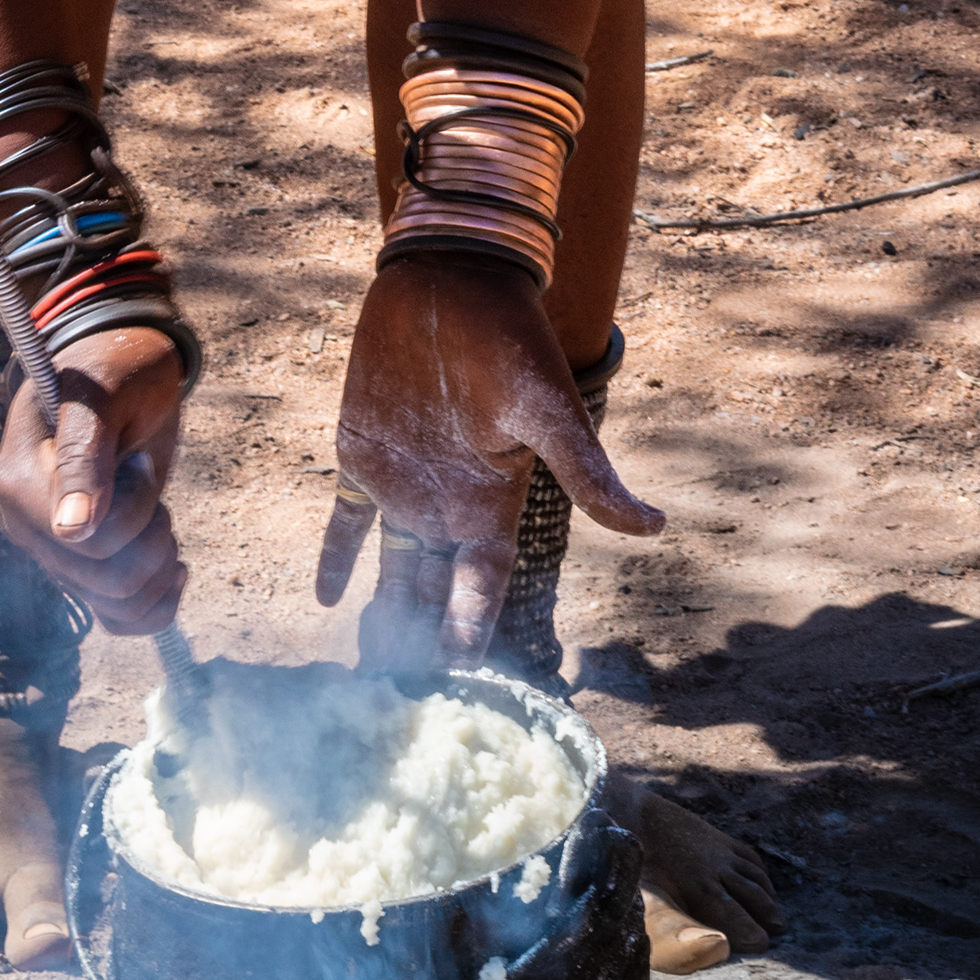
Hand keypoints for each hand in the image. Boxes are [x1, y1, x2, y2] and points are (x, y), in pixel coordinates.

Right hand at [0, 325, 185, 633]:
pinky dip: (155, 604)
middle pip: (107, 580)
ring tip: (159, 514)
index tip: (134, 459)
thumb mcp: (104, 395)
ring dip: (158, 566)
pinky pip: (118, 618)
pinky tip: (173, 564)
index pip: (86, 542)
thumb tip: (71, 531)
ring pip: (117, 607)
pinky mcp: (81, 565)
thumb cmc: (114, 368)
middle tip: (147, 478)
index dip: (133, 508)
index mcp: (18, 483)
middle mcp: (26, 526)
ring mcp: (52, 551)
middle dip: (151, 536)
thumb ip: (85, 456)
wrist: (123, 370)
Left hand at [315, 254, 663, 669]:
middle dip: (420, 641)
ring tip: (364, 670)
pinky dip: (336, 557)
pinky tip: (324, 597)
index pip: (483, 585)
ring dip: (380, 614)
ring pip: (391, 568)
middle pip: (433, 590)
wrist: (449, 279)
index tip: (460, 680)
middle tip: (397, 700)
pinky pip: (345, 520)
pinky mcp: (361, 454)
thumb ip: (585, 472)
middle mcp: (449, 504)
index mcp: (493, 502)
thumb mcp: (547, 409)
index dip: (471, 630)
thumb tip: (654, 527)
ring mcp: (404, 482)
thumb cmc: (506, 338)